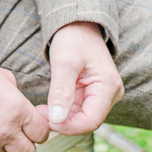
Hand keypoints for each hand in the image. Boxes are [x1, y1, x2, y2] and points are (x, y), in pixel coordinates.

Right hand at [0, 58, 49, 151]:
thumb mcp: (5, 78)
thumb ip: (18, 97)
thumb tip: (25, 108)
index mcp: (19, 110)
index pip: (41, 134)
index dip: (38, 131)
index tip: (32, 129)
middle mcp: (6, 129)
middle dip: (25, 145)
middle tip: (17, 137)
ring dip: (3, 150)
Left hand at [37, 21, 122, 135]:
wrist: (78, 25)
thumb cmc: (74, 39)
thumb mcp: (64, 62)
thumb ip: (61, 91)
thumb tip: (57, 119)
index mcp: (108, 87)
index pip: (91, 121)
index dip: (68, 126)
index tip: (46, 120)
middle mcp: (111, 94)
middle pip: (87, 121)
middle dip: (63, 122)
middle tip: (40, 115)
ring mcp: (103, 95)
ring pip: (82, 118)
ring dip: (63, 118)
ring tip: (42, 110)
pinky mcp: (94, 94)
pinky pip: (80, 110)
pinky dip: (65, 111)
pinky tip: (49, 106)